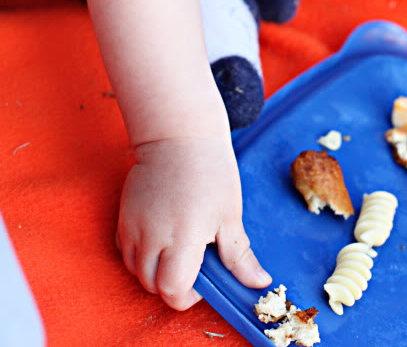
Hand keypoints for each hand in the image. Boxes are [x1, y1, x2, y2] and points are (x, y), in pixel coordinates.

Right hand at [116, 136, 270, 309]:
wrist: (180, 135)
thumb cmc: (211, 172)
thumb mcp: (230, 215)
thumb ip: (239, 256)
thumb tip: (259, 283)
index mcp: (183, 239)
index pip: (173, 291)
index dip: (189, 294)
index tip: (203, 277)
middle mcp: (152, 237)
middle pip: (152, 285)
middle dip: (172, 284)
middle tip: (193, 261)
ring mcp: (133, 226)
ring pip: (136, 271)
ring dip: (154, 271)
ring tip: (177, 247)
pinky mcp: (123, 216)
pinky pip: (124, 250)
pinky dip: (139, 254)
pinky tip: (159, 236)